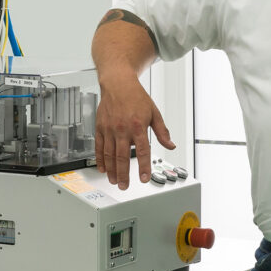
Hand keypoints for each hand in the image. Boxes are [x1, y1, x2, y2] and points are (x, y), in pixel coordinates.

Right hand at [95, 75, 174, 189]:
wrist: (118, 83)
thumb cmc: (136, 97)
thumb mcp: (154, 112)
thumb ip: (162, 132)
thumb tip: (171, 145)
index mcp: (138, 126)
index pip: (142, 151)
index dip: (143, 167)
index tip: (144, 179)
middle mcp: (122, 128)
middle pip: (122, 156)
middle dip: (123, 174)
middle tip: (125, 186)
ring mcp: (110, 129)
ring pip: (109, 154)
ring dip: (111, 170)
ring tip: (114, 181)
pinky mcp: (100, 127)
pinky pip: (99, 147)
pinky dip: (100, 159)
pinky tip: (102, 169)